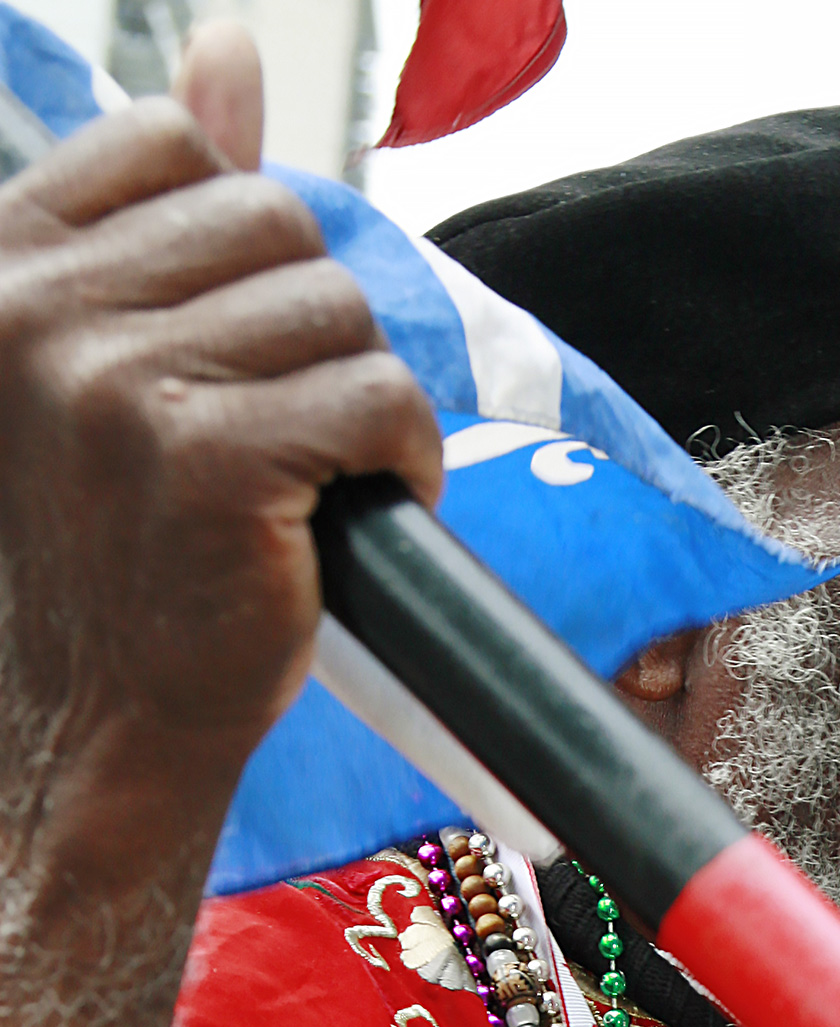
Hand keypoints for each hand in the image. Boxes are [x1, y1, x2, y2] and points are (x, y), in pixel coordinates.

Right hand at [0, 31, 440, 1026]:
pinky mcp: (212, 458)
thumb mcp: (105, 367)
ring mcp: (117, 383)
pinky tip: (350, 517)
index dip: (241, 251)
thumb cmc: (111, 564)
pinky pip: (375, 393)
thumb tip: (228, 49)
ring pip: (336, 305)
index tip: (235, 353)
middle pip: (273, 221)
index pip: (176, 147)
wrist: (90, 741)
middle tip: (284, 443)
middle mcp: (38, 312)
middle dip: (309, 329)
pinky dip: (398, 458)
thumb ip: (162, 207)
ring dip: (358, 401)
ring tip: (311, 489)